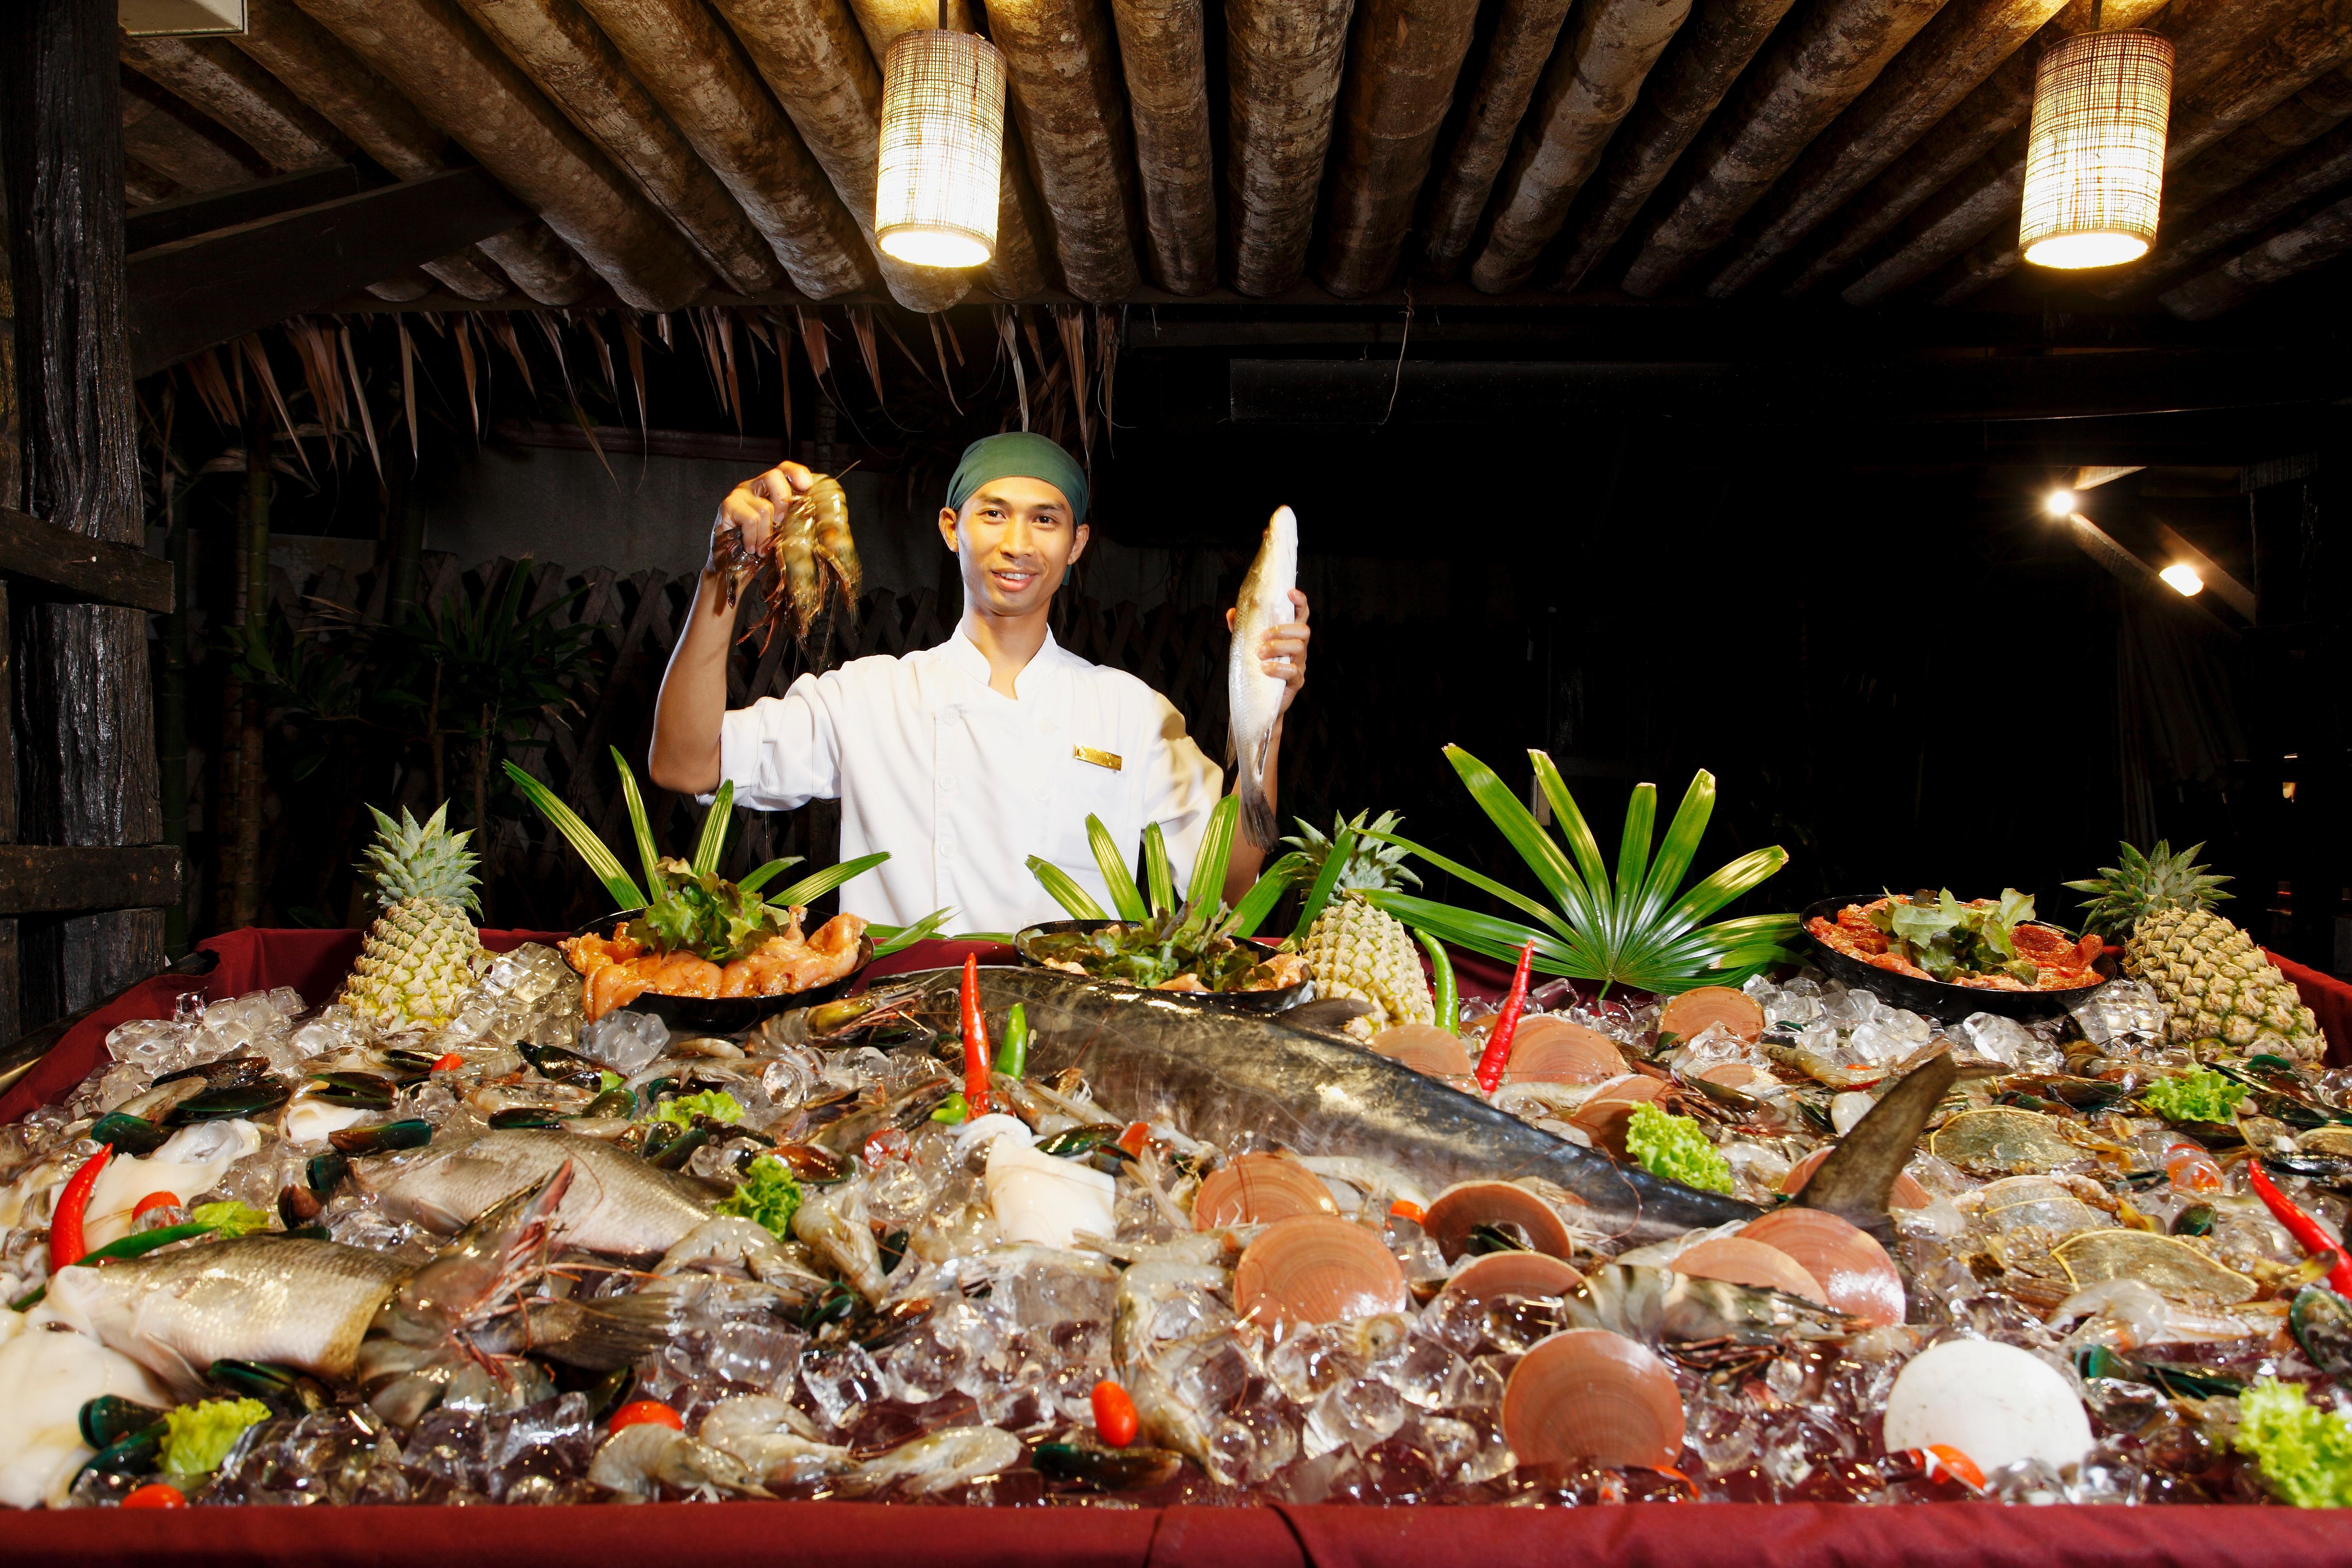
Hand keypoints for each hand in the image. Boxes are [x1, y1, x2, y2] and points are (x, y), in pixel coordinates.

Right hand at [710, 461, 815, 574]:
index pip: (784, 469)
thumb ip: (793, 521)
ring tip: (762, 548)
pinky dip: (754, 537)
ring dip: (766, 533)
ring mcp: (740, 494)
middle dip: (784, 501)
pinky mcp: (727, 506)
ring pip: (765, 506)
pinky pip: (751, 519)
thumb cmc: (759, 545)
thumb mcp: (781, 531)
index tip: (806, 486)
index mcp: (770, 489)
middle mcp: (754, 486)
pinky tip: (751, 547)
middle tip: (781, 524)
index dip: (796, 472)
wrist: (730, 561)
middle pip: (773, 476)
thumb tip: (817, 524)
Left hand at [1225, 589, 1310, 717]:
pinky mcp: (1296, 681)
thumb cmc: (1256, 667)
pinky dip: (1277, 668)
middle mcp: (1298, 648)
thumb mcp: (1247, 645)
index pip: (1300, 614)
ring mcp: (1299, 664)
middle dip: (1283, 629)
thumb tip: (1231, 612)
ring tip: (1260, 653)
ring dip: (1277, 647)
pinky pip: (1293, 671)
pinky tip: (1265, 668)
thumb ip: (1241, 628)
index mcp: (1289, 635)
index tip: (1291, 593)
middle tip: (1262, 637)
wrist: (1258, 700)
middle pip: (1303, 630)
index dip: (1299, 602)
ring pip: (1299, 647)